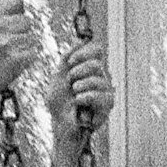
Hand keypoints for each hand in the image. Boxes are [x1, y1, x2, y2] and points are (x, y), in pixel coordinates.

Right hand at [0, 0, 38, 109]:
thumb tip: (13, 6)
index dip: (17, 10)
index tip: (13, 19)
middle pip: (26, 20)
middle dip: (20, 33)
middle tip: (6, 46)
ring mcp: (6, 43)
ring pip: (31, 37)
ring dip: (24, 48)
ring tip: (6, 57)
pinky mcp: (17, 58)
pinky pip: (33, 53)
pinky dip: (25, 61)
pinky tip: (10, 66)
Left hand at [48, 40, 114, 166]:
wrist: (61, 125)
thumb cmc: (59, 104)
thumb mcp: (58, 78)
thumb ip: (66, 60)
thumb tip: (79, 41)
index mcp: (89, 70)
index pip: (97, 51)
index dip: (85, 53)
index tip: (71, 62)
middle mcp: (101, 78)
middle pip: (97, 63)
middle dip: (78, 72)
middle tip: (71, 84)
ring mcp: (106, 91)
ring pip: (99, 79)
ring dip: (80, 86)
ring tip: (74, 95)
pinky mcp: (108, 105)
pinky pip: (102, 95)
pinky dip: (85, 97)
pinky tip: (78, 102)